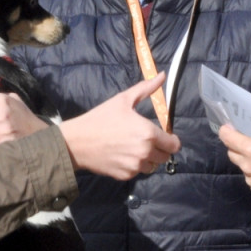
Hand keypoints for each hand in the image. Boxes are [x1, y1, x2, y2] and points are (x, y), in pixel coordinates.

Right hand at [59, 73, 181, 179]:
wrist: (77, 142)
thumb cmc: (101, 118)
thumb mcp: (123, 100)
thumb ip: (146, 89)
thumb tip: (162, 75)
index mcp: (148, 133)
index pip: (174, 145)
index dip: (171, 140)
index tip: (164, 137)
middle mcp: (145, 152)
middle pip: (165, 157)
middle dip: (160, 149)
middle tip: (147, 141)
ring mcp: (135, 166)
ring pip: (152, 165)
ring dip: (148, 158)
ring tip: (133, 148)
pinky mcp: (125, 176)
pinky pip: (138, 172)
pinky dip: (134, 166)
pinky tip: (122, 155)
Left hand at [217, 124, 250, 196]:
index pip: (228, 138)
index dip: (225, 132)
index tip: (227, 128)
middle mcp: (246, 165)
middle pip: (231, 153)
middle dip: (235, 147)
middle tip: (244, 143)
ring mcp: (249, 179)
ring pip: (242, 166)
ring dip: (247, 162)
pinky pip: (250, 177)